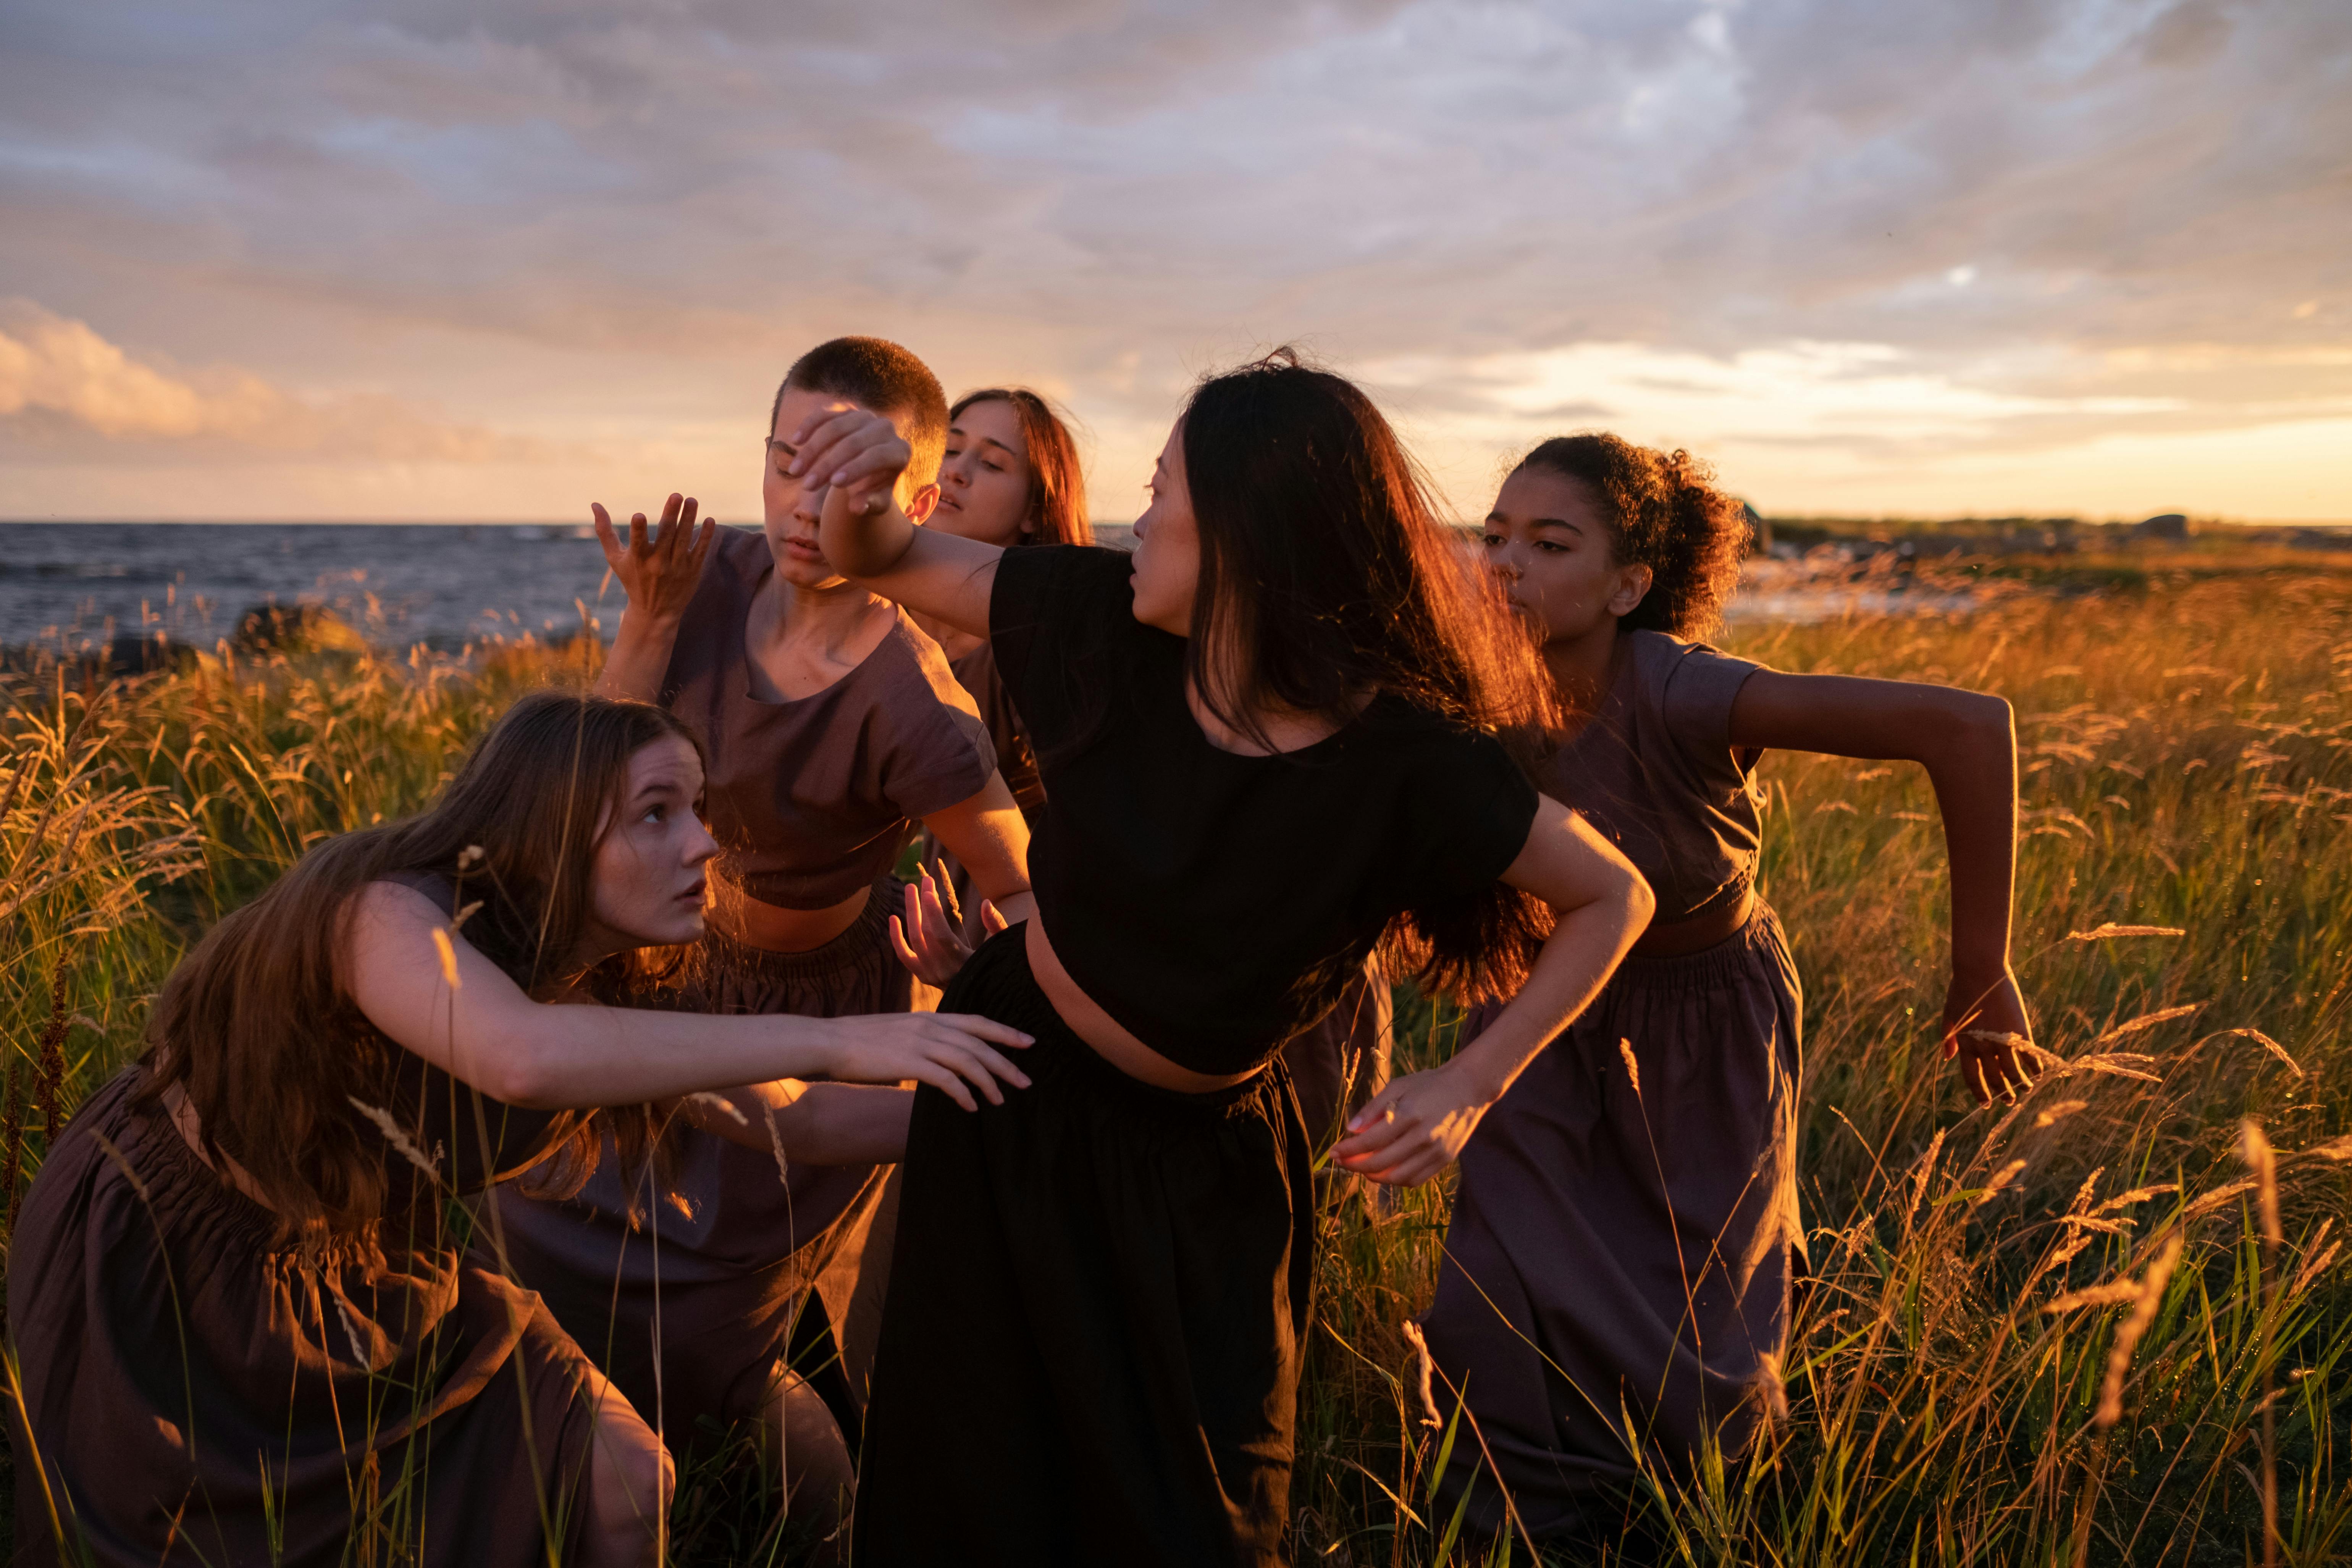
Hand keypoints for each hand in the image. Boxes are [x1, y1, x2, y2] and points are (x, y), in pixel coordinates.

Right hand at [592, 493, 715, 624]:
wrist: (655, 612)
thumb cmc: (632, 579)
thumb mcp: (615, 558)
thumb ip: (604, 531)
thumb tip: (594, 504)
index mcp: (638, 559)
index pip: (638, 542)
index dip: (638, 530)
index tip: (638, 516)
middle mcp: (658, 563)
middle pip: (666, 535)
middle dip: (671, 514)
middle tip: (677, 495)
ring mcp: (677, 567)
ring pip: (684, 539)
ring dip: (689, 519)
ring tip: (692, 500)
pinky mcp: (692, 571)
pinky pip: (700, 551)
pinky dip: (705, 536)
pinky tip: (710, 520)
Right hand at [789, 406, 911, 528]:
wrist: (869, 468)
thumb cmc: (874, 488)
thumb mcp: (876, 501)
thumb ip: (870, 504)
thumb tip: (857, 508)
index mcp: (899, 451)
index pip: (877, 456)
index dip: (856, 469)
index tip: (834, 485)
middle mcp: (885, 428)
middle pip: (853, 443)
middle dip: (827, 465)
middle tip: (807, 486)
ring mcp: (865, 416)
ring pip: (834, 428)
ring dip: (812, 450)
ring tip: (795, 472)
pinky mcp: (846, 410)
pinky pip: (824, 414)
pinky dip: (808, 426)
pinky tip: (795, 441)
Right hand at [815, 1011, 1031, 1111]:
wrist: (828, 1042)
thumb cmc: (858, 1041)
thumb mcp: (897, 1031)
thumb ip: (920, 1039)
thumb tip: (936, 1056)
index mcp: (928, 1018)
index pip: (976, 1022)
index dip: (1004, 1032)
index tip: (1027, 1042)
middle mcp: (929, 1026)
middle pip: (979, 1043)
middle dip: (1006, 1062)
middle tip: (1026, 1081)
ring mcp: (919, 1043)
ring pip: (968, 1061)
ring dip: (989, 1082)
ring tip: (1000, 1100)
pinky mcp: (909, 1063)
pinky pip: (946, 1080)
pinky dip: (963, 1093)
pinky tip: (971, 1107)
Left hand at [888, 860, 1007, 986]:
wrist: (984, 995)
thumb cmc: (996, 966)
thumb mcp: (1001, 946)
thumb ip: (996, 924)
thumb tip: (985, 902)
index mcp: (963, 963)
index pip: (940, 935)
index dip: (932, 912)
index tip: (929, 890)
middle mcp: (944, 971)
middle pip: (925, 933)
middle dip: (923, 904)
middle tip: (924, 880)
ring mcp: (931, 975)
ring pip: (914, 940)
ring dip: (912, 912)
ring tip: (911, 888)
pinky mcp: (923, 976)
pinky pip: (904, 955)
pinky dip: (896, 937)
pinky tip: (893, 917)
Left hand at [1330, 1061, 1494, 1186]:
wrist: (1469, 1088)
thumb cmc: (1429, 1084)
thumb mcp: (1398, 1085)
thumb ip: (1373, 1108)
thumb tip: (1352, 1130)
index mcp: (1409, 1115)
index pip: (1371, 1141)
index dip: (1349, 1150)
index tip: (1333, 1152)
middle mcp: (1423, 1137)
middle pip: (1381, 1162)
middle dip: (1355, 1165)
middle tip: (1342, 1162)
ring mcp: (1436, 1151)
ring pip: (1397, 1176)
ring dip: (1374, 1176)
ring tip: (1361, 1168)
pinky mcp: (1445, 1160)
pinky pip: (1415, 1179)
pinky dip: (1395, 1180)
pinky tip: (1384, 1171)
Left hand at [1942, 966, 2035, 1105]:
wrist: (1980, 971)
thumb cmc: (1961, 989)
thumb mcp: (1950, 1014)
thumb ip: (1949, 1037)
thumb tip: (1947, 1057)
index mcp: (1966, 1044)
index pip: (1972, 1077)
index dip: (1980, 1093)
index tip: (1985, 1104)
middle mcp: (1984, 1046)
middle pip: (1995, 1078)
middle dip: (2003, 1093)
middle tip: (2010, 1102)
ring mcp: (2003, 1039)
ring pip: (2014, 1072)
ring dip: (2020, 1084)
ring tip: (2026, 1091)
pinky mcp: (2020, 1030)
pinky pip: (2029, 1055)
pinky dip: (2034, 1067)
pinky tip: (2038, 1075)